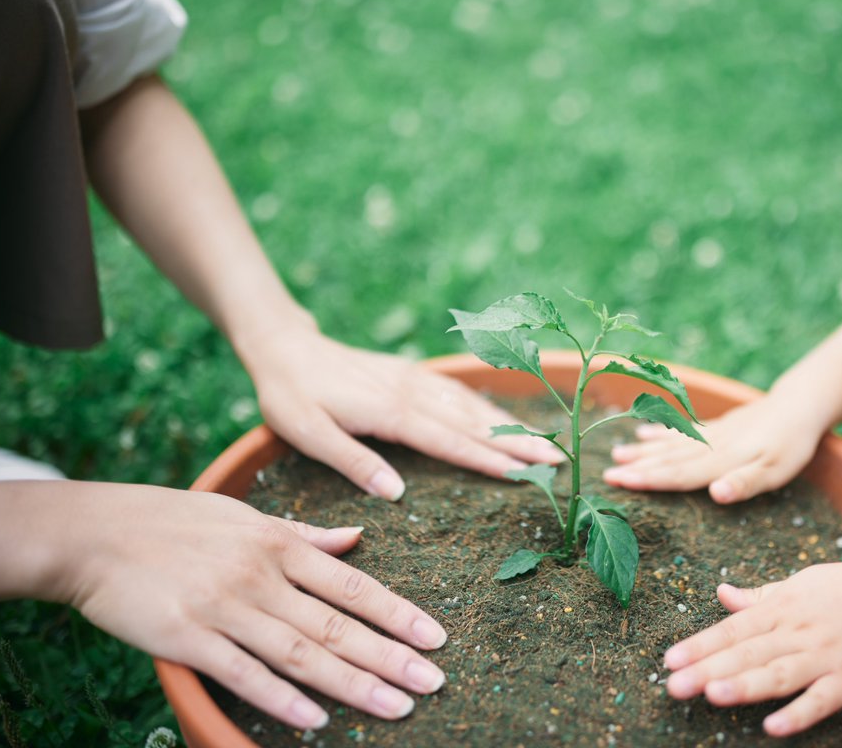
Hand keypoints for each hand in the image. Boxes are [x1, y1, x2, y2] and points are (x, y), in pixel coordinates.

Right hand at [55, 482, 447, 729]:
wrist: (94, 533)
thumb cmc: (174, 522)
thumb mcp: (244, 516)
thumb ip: (303, 533)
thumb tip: (356, 537)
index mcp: (278, 544)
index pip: (352, 586)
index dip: (398, 613)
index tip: (435, 637)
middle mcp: (260, 576)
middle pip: (336, 625)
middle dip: (390, 656)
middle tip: (433, 682)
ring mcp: (224, 608)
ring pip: (300, 653)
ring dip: (352, 684)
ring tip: (396, 707)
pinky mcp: (186, 638)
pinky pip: (241, 674)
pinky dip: (279, 698)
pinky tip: (315, 721)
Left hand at [240, 324, 562, 498]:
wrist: (284, 345)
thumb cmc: (291, 394)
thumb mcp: (309, 433)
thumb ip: (354, 462)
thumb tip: (397, 494)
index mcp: (389, 411)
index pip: (449, 441)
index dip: (488, 459)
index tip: (525, 473)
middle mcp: (410, 393)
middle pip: (473, 422)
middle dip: (517, 442)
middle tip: (557, 461)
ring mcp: (414, 380)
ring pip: (471, 405)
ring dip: (509, 425)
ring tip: (545, 442)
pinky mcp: (411, 374)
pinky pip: (457, 391)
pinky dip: (486, 406)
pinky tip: (502, 417)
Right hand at [604, 391, 824, 502]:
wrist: (801, 404)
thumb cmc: (792, 444)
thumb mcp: (777, 470)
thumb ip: (744, 482)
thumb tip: (715, 494)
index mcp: (721, 459)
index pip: (679, 474)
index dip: (648, 479)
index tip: (620, 482)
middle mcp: (710, 445)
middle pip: (668, 458)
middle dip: (637, 466)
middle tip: (605, 474)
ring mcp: (711, 433)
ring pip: (671, 443)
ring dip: (643, 450)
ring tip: (616, 453)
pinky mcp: (717, 426)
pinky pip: (682, 430)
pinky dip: (661, 432)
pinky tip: (643, 432)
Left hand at [662, 560, 841, 736]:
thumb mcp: (800, 583)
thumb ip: (760, 596)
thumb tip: (722, 592)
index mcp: (783, 607)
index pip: (733, 628)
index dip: (701, 645)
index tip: (669, 660)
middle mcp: (799, 631)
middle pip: (748, 653)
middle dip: (708, 669)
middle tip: (673, 686)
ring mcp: (825, 657)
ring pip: (779, 674)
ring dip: (745, 686)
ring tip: (711, 696)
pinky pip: (822, 700)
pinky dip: (799, 712)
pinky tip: (773, 726)